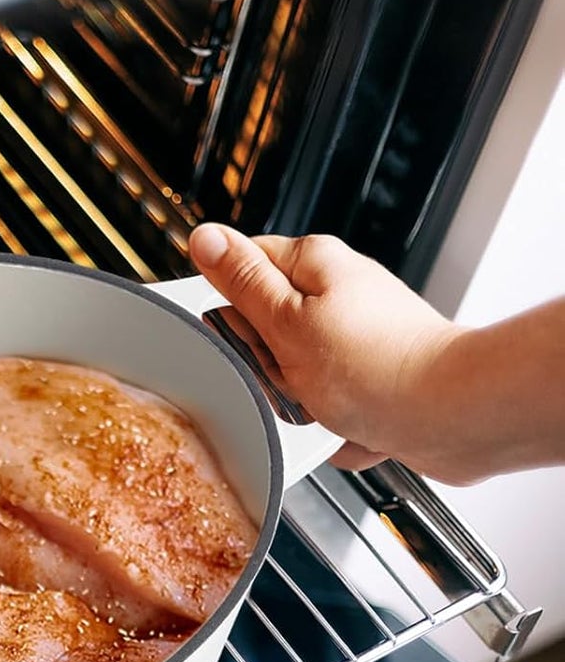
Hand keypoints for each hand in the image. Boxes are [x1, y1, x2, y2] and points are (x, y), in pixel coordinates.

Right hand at [188, 224, 463, 474]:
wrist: (455, 417)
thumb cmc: (378, 368)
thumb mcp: (286, 321)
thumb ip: (240, 281)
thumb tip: (205, 238)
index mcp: (313, 263)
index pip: (241, 272)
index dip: (232, 314)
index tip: (247, 337)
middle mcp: (339, 292)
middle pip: (265, 330)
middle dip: (269, 366)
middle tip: (290, 374)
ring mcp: (359, 335)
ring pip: (295, 372)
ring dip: (301, 400)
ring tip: (326, 404)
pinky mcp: (375, 375)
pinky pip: (330, 401)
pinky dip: (335, 419)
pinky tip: (350, 423)